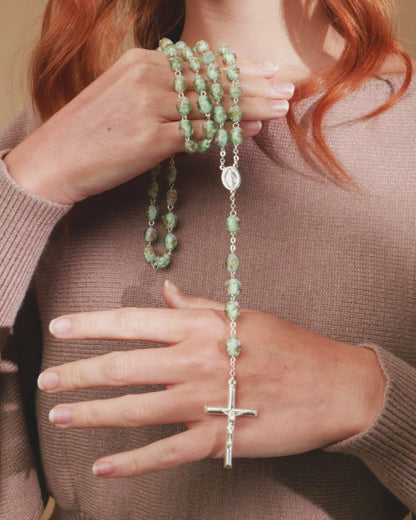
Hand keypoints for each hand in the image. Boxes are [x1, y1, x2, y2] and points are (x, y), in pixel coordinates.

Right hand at [5, 49, 292, 204]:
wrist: (55, 159)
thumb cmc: (90, 132)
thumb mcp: (123, 96)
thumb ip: (161, 92)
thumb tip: (202, 101)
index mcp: (142, 61)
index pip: (203, 62)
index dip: (240, 67)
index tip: (267, 71)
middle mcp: (149, 77)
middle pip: (214, 80)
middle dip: (255, 85)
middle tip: (286, 89)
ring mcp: (151, 106)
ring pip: (213, 105)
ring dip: (250, 107)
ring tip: (278, 109)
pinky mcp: (152, 139)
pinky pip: (200, 133)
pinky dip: (227, 132)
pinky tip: (248, 131)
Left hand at [38, 280, 384, 476]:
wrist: (333, 385)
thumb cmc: (289, 344)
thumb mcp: (242, 314)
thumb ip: (199, 305)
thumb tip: (166, 291)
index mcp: (200, 327)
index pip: (132, 321)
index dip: (91, 324)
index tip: (61, 328)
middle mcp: (194, 362)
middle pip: (123, 366)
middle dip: (78, 373)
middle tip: (47, 381)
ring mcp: (203, 402)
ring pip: (134, 409)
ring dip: (93, 413)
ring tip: (61, 415)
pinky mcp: (217, 438)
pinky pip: (165, 453)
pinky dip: (132, 463)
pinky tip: (105, 467)